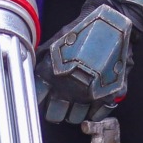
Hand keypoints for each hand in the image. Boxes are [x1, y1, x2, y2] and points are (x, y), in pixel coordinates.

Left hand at [36, 0, 141, 124]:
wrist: (114, 23)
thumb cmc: (84, 29)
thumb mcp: (57, 39)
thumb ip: (42, 56)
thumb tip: (28, 63)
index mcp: (51, 75)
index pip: (36, 99)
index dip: (38, 100)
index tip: (42, 98)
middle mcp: (68, 88)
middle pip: (54, 115)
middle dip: (55, 110)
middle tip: (59, 101)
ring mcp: (89, 95)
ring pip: (75, 118)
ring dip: (74, 112)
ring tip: (77, 100)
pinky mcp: (108, 96)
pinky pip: (97, 116)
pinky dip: (94, 112)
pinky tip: (92, 101)